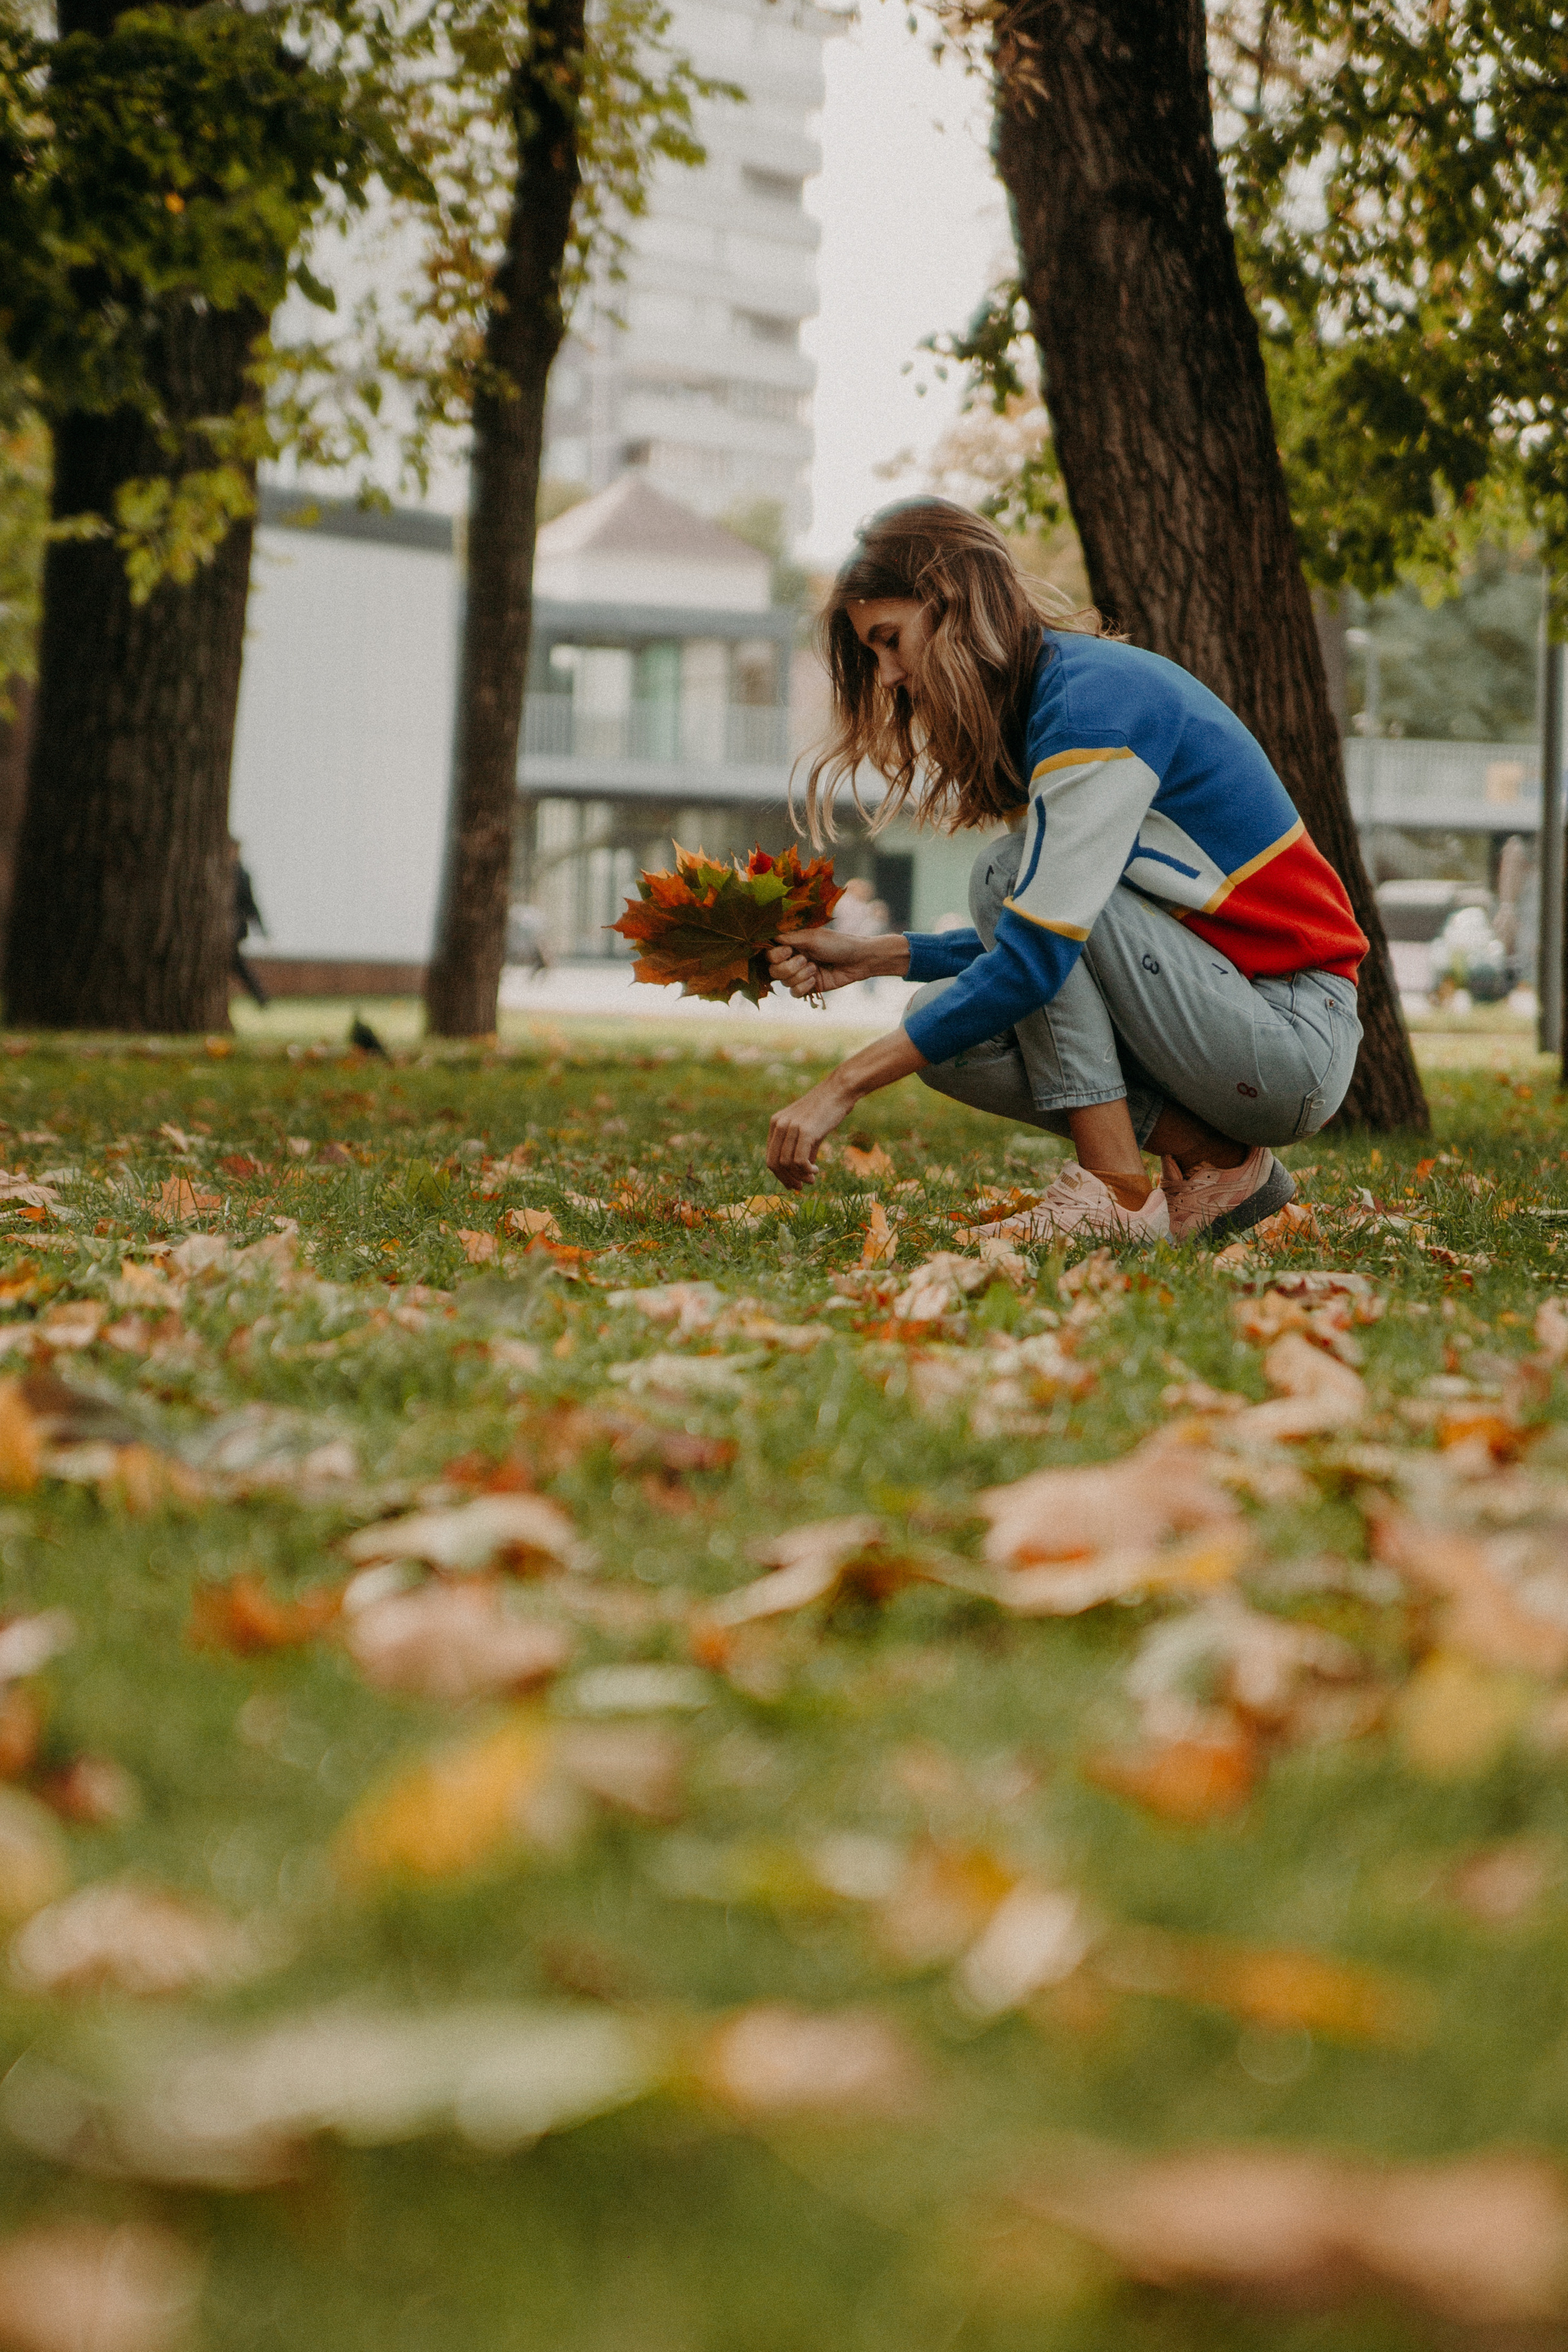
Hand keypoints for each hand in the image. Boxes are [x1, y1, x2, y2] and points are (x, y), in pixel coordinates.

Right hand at [765, 928, 908, 998]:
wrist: (858, 960)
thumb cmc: (837, 944)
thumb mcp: (813, 938)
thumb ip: (790, 938)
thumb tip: (771, 936)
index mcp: (791, 944)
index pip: (769, 953)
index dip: (776, 955)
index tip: (789, 950)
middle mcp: (792, 959)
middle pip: (773, 970)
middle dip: (789, 967)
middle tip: (806, 960)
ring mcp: (799, 974)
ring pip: (784, 983)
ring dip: (800, 976)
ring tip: (815, 968)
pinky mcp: (808, 987)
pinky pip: (794, 993)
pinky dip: (803, 987)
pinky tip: (815, 980)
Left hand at [766, 1075, 853, 1189]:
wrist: (840, 1090)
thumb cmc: (826, 1109)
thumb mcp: (809, 1129)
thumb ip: (802, 1149)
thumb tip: (802, 1174)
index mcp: (776, 1122)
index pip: (770, 1156)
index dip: (780, 1174)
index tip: (792, 1183)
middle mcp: (780, 1124)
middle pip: (774, 1163)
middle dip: (786, 1179)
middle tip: (800, 1187)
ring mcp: (791, 1127)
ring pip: (787, 1164)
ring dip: (799, 1176)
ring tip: (812, 1180)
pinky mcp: (805, 1131)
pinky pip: (800, 1160)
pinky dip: (807, 1171)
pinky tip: (816, 1171)